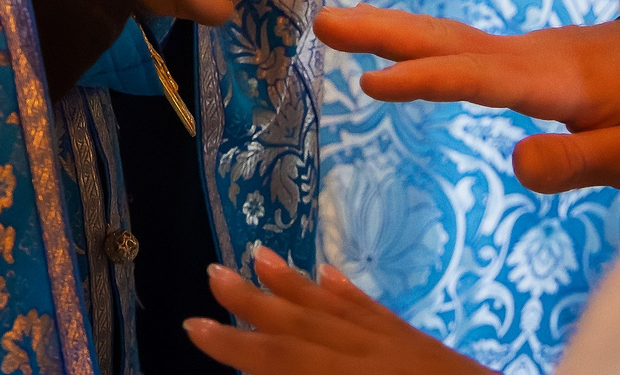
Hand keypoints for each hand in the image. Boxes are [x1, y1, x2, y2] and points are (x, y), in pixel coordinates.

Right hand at [185, 247, 486, 374]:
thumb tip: (270, 371)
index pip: (284, 361)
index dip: (235, 346)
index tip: (194, 324)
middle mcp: (372, 357)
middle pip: (305, 326)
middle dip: (255, 301)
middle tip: (214, 270)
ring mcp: (401, 346)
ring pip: (339, 309)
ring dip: (295, 285)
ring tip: (259, 255)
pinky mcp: (424, 344)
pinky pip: (378, 312)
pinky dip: (348, 293)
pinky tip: (328, 274)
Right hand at [316, 5, 619, 192]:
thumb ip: (579, 159)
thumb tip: (514, 162)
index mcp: (555, 79)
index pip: (478, 79)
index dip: (426, 82)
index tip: (372, 83)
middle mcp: (531, 56)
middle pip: (448, 40)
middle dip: (385, 31)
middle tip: (324, 21)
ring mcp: (528, 52)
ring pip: (450, 38)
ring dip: (393, 31)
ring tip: (337, 25)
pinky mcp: (529, 59)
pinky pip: (462, 47)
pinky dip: (421, 41)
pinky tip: (400, 49)